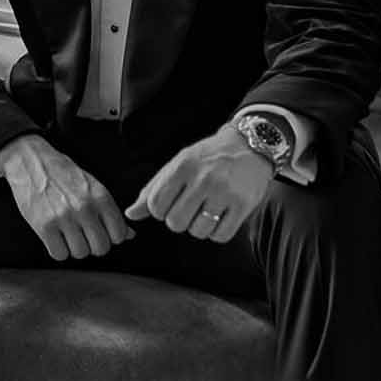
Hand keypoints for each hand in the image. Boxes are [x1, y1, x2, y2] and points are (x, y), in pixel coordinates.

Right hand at [0, 134, 133, 261]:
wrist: (30, 161)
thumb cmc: (63, 174)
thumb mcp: (92, 187)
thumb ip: (110, 212)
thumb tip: (129, 235)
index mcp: (101, 197)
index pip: (119, 235)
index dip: (110, 237)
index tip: (99, 231)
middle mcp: (84, 208)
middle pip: (101, 248)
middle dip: (92, 245)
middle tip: (82, 234)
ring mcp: (64, 218)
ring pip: (80, 253)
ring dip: (74, 247)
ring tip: (67, 232)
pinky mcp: (44, 226)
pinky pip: (59, 255)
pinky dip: (57, 249)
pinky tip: (55, 236)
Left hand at [124, 123, 273, 242]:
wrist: (250, 145)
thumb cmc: (209, 157)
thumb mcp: (178, 164)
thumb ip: (153, 189)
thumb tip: (131, 214)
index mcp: (182, 167)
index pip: (156, 205)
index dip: (160, 211)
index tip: (171, 203)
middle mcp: (203, 178)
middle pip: (175, 222)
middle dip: (180, 220)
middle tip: (190, 208)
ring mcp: (224, 192)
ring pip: (198, 231)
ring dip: (200, 227)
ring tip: (207, 211)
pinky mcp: (243, 205)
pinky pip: (221, 236)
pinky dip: (218, 232)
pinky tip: (220, 217)